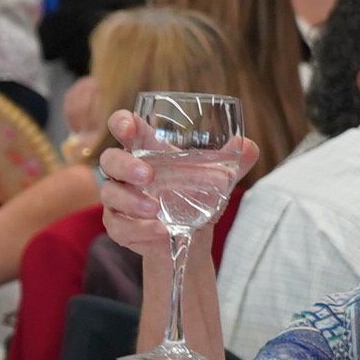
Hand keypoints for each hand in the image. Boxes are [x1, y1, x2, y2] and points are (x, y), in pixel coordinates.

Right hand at [93, 110, 258, 257]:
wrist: (192, 237)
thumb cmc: (197, 197)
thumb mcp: (219, 178)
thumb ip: (234, 160)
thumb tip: (249, 145)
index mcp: (146, 149)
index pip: (123, 126)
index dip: (120, 122)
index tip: (127, 127)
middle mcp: (127, 172)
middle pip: (110, 160)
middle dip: (125, 165)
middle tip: (148, 175)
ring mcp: (119, 199)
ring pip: (110, 193)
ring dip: (131, 200)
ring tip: (155, 209)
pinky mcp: (119, 226)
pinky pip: (119, 225)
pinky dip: (139, 228)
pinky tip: (159, 231)